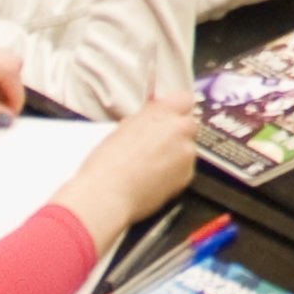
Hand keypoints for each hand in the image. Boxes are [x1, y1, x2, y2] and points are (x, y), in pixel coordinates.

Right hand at [60, 93, 201, 244]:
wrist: (107, 194)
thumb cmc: (106, 164)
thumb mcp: (122, 130)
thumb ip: (144, 120)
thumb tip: (150, 121)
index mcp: (161, 112)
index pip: (183, 99)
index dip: (174, 110)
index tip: (167, 118)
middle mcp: (179, 128)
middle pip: (188, 124)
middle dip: (176, 133)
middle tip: (155, 146)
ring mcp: (186, 151)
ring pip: (187, 147)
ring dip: (175, 154)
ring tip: (149, 167)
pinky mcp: (188, 173)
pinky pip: (185, 168)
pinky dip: (174, 173)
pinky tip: (153, 179)